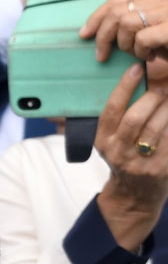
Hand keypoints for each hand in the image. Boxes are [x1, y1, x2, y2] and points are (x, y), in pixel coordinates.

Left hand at [81, 0, 167, 62]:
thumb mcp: (155, 29)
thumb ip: (135, 26)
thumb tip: (102, 38)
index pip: (116, 1)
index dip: (96, 17)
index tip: (84, 34)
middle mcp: (160, 0)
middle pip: (116, 13)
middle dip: (103, 37)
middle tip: (101, 56)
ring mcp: (166, 12)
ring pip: (126, 24)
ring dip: (125, 45)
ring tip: (138, 54)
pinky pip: (142, 38)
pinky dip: (140, 51)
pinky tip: (150, 57)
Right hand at [93, 64, 167, 249]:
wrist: (135, 194)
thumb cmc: (124, 158)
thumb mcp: (109, 141)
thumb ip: (111, 119)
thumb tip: (101, 96)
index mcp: (103, 141)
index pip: (111, 111)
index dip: (124, 88)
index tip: (136, 68)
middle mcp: (118, 152)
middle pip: (136, 118)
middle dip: (152, 96)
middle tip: (162, 84)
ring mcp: (140, 162)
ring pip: (157, 127)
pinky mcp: (160, 168)